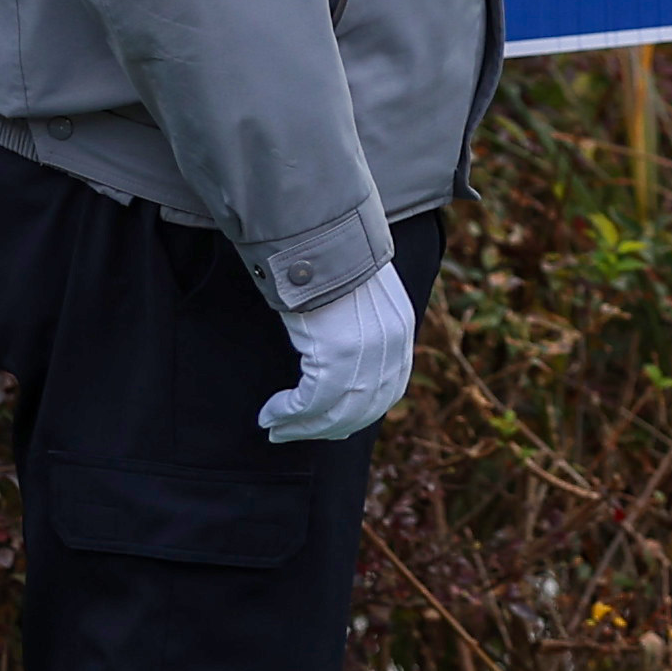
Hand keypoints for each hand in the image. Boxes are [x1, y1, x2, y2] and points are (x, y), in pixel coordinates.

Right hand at [256, 260, 416, 445]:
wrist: (318, 236)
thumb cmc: (330, 259)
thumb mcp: (362, 295)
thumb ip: (364, 327)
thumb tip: (343, 355)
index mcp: (401, 331)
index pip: (389, 390)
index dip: (360, 413)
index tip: (331, 424)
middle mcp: (390, 347)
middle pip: (363, 408)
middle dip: (325, 427)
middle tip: (292, 434)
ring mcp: (365, 354)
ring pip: (335, 411)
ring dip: (301, 426)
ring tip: (275, 428)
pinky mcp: (335, 356)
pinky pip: (310, 402)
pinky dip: (288, 413)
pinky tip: (270, 414)